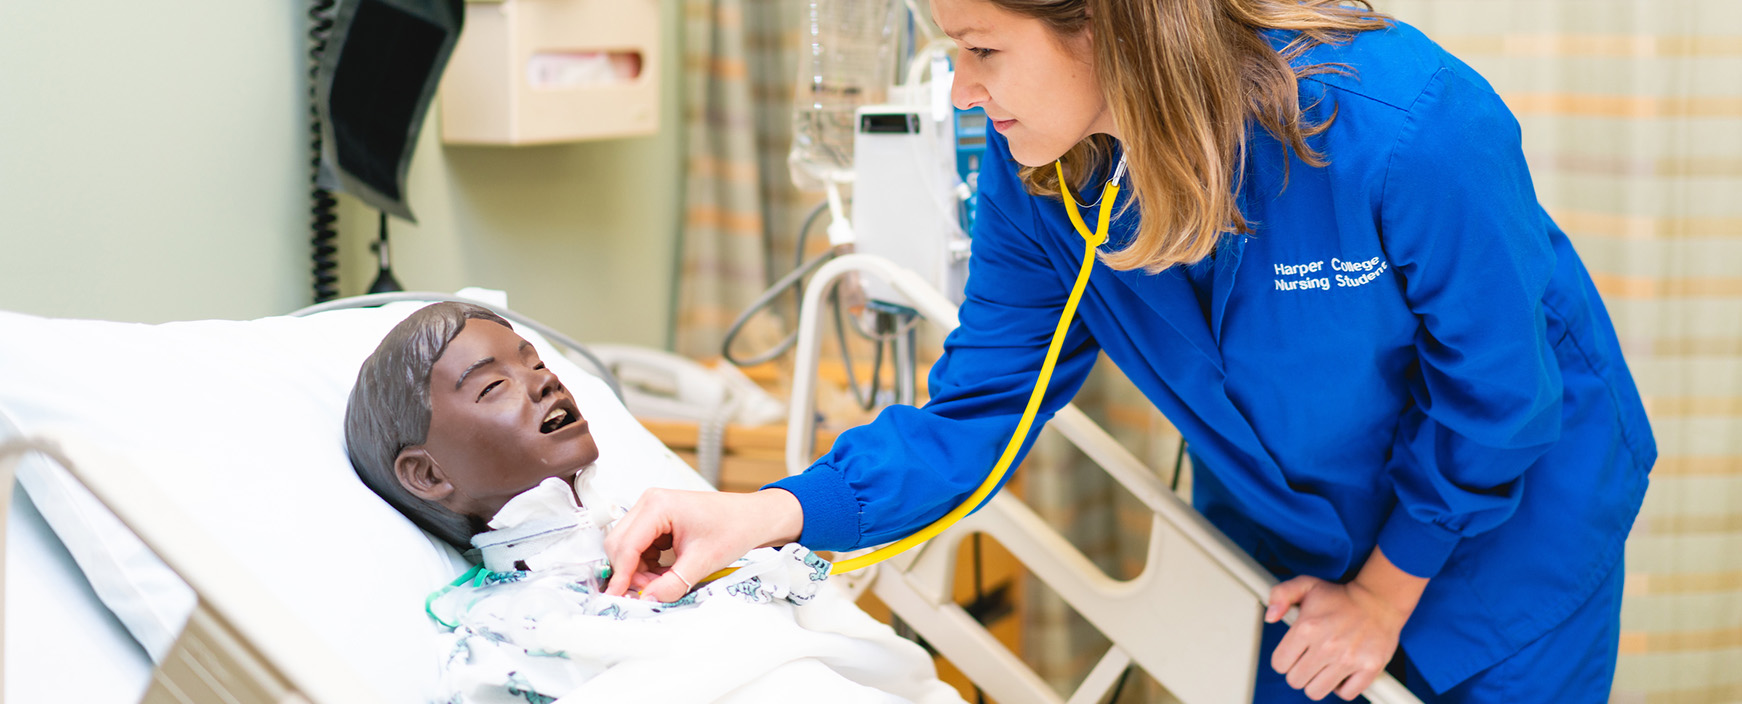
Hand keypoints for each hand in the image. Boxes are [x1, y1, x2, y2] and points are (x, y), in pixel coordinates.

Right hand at [602, 488, 803, 601]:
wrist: (752, 518)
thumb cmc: (734, 527)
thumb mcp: (702, 562)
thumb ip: (672, 584)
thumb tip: (648, 599)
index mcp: (658, 505)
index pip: (626, 545)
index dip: (621, 575)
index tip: (618, 597)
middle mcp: (649, 503)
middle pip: (620, 544)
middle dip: (630, 573)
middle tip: (649, 592)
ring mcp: (651, 510)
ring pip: (627, 548)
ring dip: (640, 570)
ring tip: (665, 582)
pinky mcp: (656, 520)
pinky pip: (639, 547)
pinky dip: (647, 565)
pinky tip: (666, 573)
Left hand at [1265, 576, 1407, 699]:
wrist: (1379, 600)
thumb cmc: (1340, 597)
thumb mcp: (1305, 585)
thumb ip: (1280, 595)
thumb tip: (1270, 617)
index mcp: (1307, 627)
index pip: (1279, 663)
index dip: (1284, 660)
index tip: (1293, 653)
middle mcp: (1327, 645)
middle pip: (1296, 680)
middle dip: (1299, 671)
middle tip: (1309, 659)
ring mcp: (1349, 659)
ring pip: (1316, 691)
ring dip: (1317, 681)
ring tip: (1324, 666)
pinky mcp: (1369, 668)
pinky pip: (1346, 694)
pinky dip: (1342, 687)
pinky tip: (1341, 673)